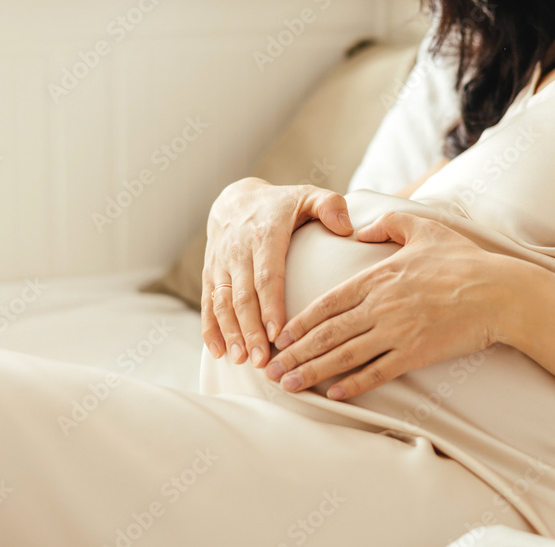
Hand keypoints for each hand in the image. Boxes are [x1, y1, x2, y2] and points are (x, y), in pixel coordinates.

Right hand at [201, 177, 353, 367]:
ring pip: (222, 302)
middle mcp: (238, 250)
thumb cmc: (281, 204)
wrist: (235, 199)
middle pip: (243, 295)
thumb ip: (330, 206)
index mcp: (265, 234)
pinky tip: (218, 352)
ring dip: (231, 332)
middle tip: (262, 359)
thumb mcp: (308, 195)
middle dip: (251, 329)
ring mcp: (221, 263)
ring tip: (242, 359)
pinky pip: (207, 302)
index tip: (277, 333)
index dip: (270, 304)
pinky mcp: (210, 273)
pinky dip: (210, 328)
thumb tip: (347, 227)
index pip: (267, 274)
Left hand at [263, 211, 519, 398]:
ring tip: (289, 385)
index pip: (328, 303)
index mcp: (378, 277)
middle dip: (295, 353)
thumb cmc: (463, 259)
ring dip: (314, 372)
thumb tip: (360, 228)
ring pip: (346, 356)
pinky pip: (378, 372)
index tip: (279, 336)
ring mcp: (397, 332)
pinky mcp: (416, 353)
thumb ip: (388, 223)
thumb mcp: (423, 228)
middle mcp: (381, 306)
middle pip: (328, 334)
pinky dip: (354, 385)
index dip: (300, 322)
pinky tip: (334, 395)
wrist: (499, 292)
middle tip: (270, 369)